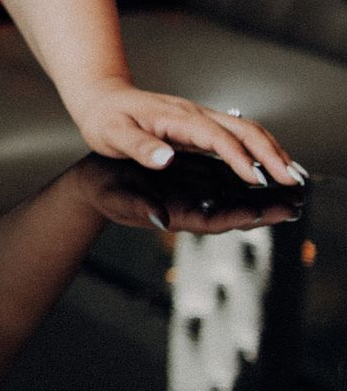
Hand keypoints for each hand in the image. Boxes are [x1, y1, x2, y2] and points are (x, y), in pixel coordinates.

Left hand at [67, 81, 303, 189]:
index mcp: (178, 118)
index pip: (217, 138)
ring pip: (246, 129)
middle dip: (270, 154)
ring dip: (271, 149)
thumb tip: (165, 158)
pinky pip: (237, 134)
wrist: (101, 97)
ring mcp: (200, 117)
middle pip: (244, 130)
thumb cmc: (105, 118)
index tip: (256, 180)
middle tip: (292, 180)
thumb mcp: (113, 135)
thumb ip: (138, 147)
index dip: (239, 158)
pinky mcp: (200, 124)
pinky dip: (259, 147)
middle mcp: (195, 114)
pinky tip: (269, 163)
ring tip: (292, 173)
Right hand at [70, 154, 301, 234]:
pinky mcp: (194, 180)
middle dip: (264, 209)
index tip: (264, 215)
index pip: (215, 221)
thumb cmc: (104, 191)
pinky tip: (265, 169)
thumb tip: (159, 219)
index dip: (240, 217)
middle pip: (234, 212)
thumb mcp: (117, 197)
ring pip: (235, 197)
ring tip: (291, 187)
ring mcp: (195, 194)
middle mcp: (191, 207)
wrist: (96, 181)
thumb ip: (139, 209)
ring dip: (262, 194)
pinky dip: (247, 177)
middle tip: (294, 203)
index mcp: (176, 214)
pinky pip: (227, 182)